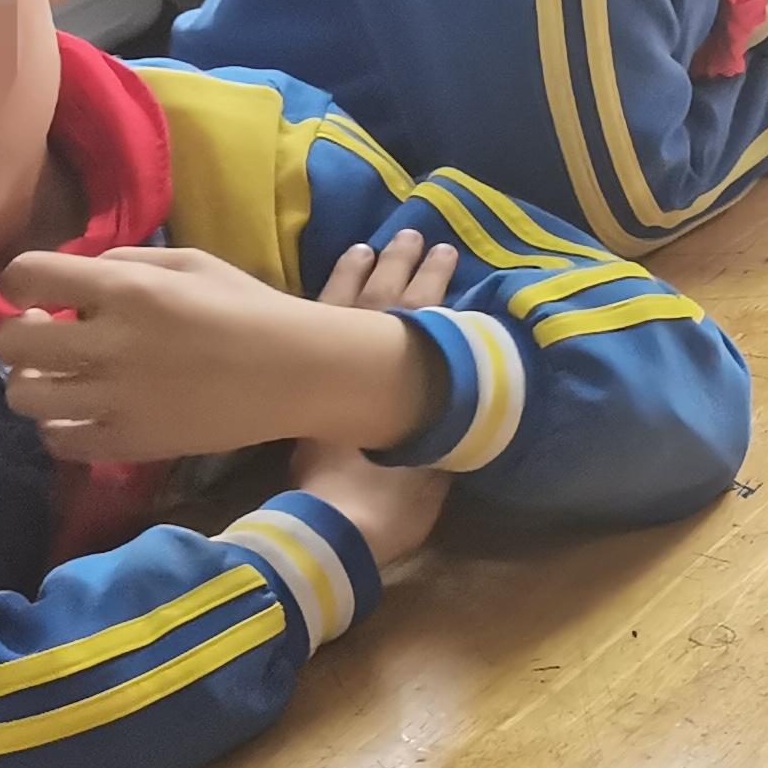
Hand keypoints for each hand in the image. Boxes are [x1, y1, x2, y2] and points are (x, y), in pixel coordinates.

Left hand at [0, 238, 445, 462]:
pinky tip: (79, 415)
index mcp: (129, 290)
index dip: (17, 282)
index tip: (32, 292)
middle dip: (18, 335)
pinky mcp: (132, 443)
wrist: (301, 373)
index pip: (25, 276)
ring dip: (33, 383)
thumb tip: (70, 277)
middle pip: (13, 342)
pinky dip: (58, 428)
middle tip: (45, 337)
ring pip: (26, 396)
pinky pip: (59, 442)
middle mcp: (113, 344)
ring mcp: (119, 399)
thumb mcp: (191, 262)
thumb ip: (124, 261)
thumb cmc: (250, 308)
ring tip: (59, 379)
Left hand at [272, 231, 458, 576]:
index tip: (447, 255)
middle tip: (419, 236)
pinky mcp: (304, 394)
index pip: (422, 323)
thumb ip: (444, 430)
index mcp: (406, 389)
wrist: (329, 530)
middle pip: (388, 308)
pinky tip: (329, 282)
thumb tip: (463, 403)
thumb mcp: (433, 469)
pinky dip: (324, 298)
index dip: (434, 287)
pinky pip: (311, 328)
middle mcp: (368, 372)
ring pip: (349, 309)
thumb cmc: (387, 503)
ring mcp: (330, 380)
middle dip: (406, 270)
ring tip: (374, 245)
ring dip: (364, 276)